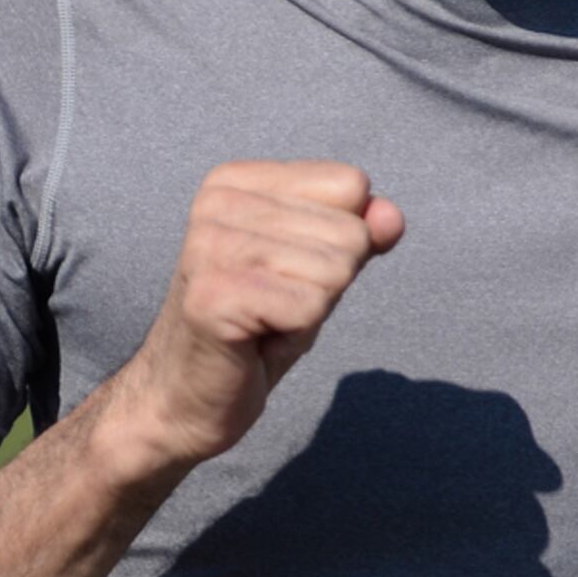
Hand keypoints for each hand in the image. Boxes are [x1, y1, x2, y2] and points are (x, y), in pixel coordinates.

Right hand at [109, 161, 403, 472]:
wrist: (185, 395)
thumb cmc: (256, 329)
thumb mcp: (317, 270)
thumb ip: (358, 235)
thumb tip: (392, 216)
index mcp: (236, 181)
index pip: (350, 185)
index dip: (339, 243)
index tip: (286, 274)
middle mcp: (218, 202)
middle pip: (350, 233)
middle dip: (327, 285)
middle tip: (273, 307)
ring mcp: (211, 246)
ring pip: (336, 270)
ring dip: (311, 312)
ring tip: (264, 322)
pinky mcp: (214, 295)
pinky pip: (311, 308)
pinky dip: (297, 334)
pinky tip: (255, 340)